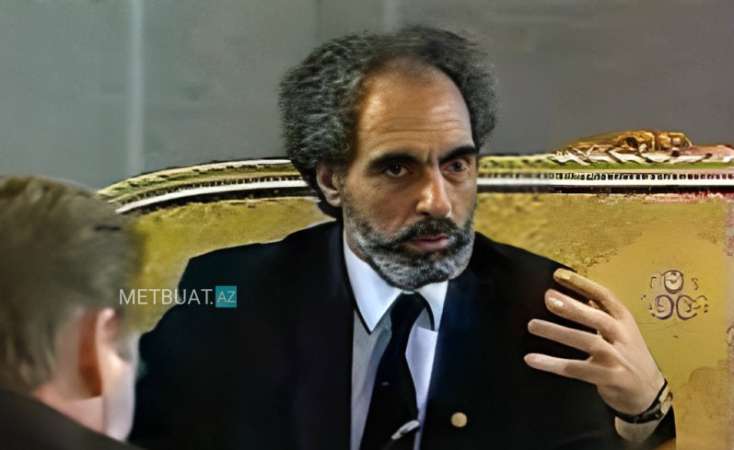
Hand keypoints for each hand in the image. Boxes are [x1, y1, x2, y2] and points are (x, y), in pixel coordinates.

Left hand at [523, 268, 664, 414]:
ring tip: (533, 325)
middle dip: (573, 307)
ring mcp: (618, 358)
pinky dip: (553, 364)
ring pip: (586, 341)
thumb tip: (577, 292)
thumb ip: (601, 313)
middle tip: (548, 298)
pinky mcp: (610, 378)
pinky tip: (532, 359)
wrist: (649, 392)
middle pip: (597, 318)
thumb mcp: (621, 331)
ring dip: (558, 332)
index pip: (605, 296)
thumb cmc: (629, 355)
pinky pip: (577, 369)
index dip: (582, 284)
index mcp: (624, 320)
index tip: (558, 275)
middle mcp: (623, 336)